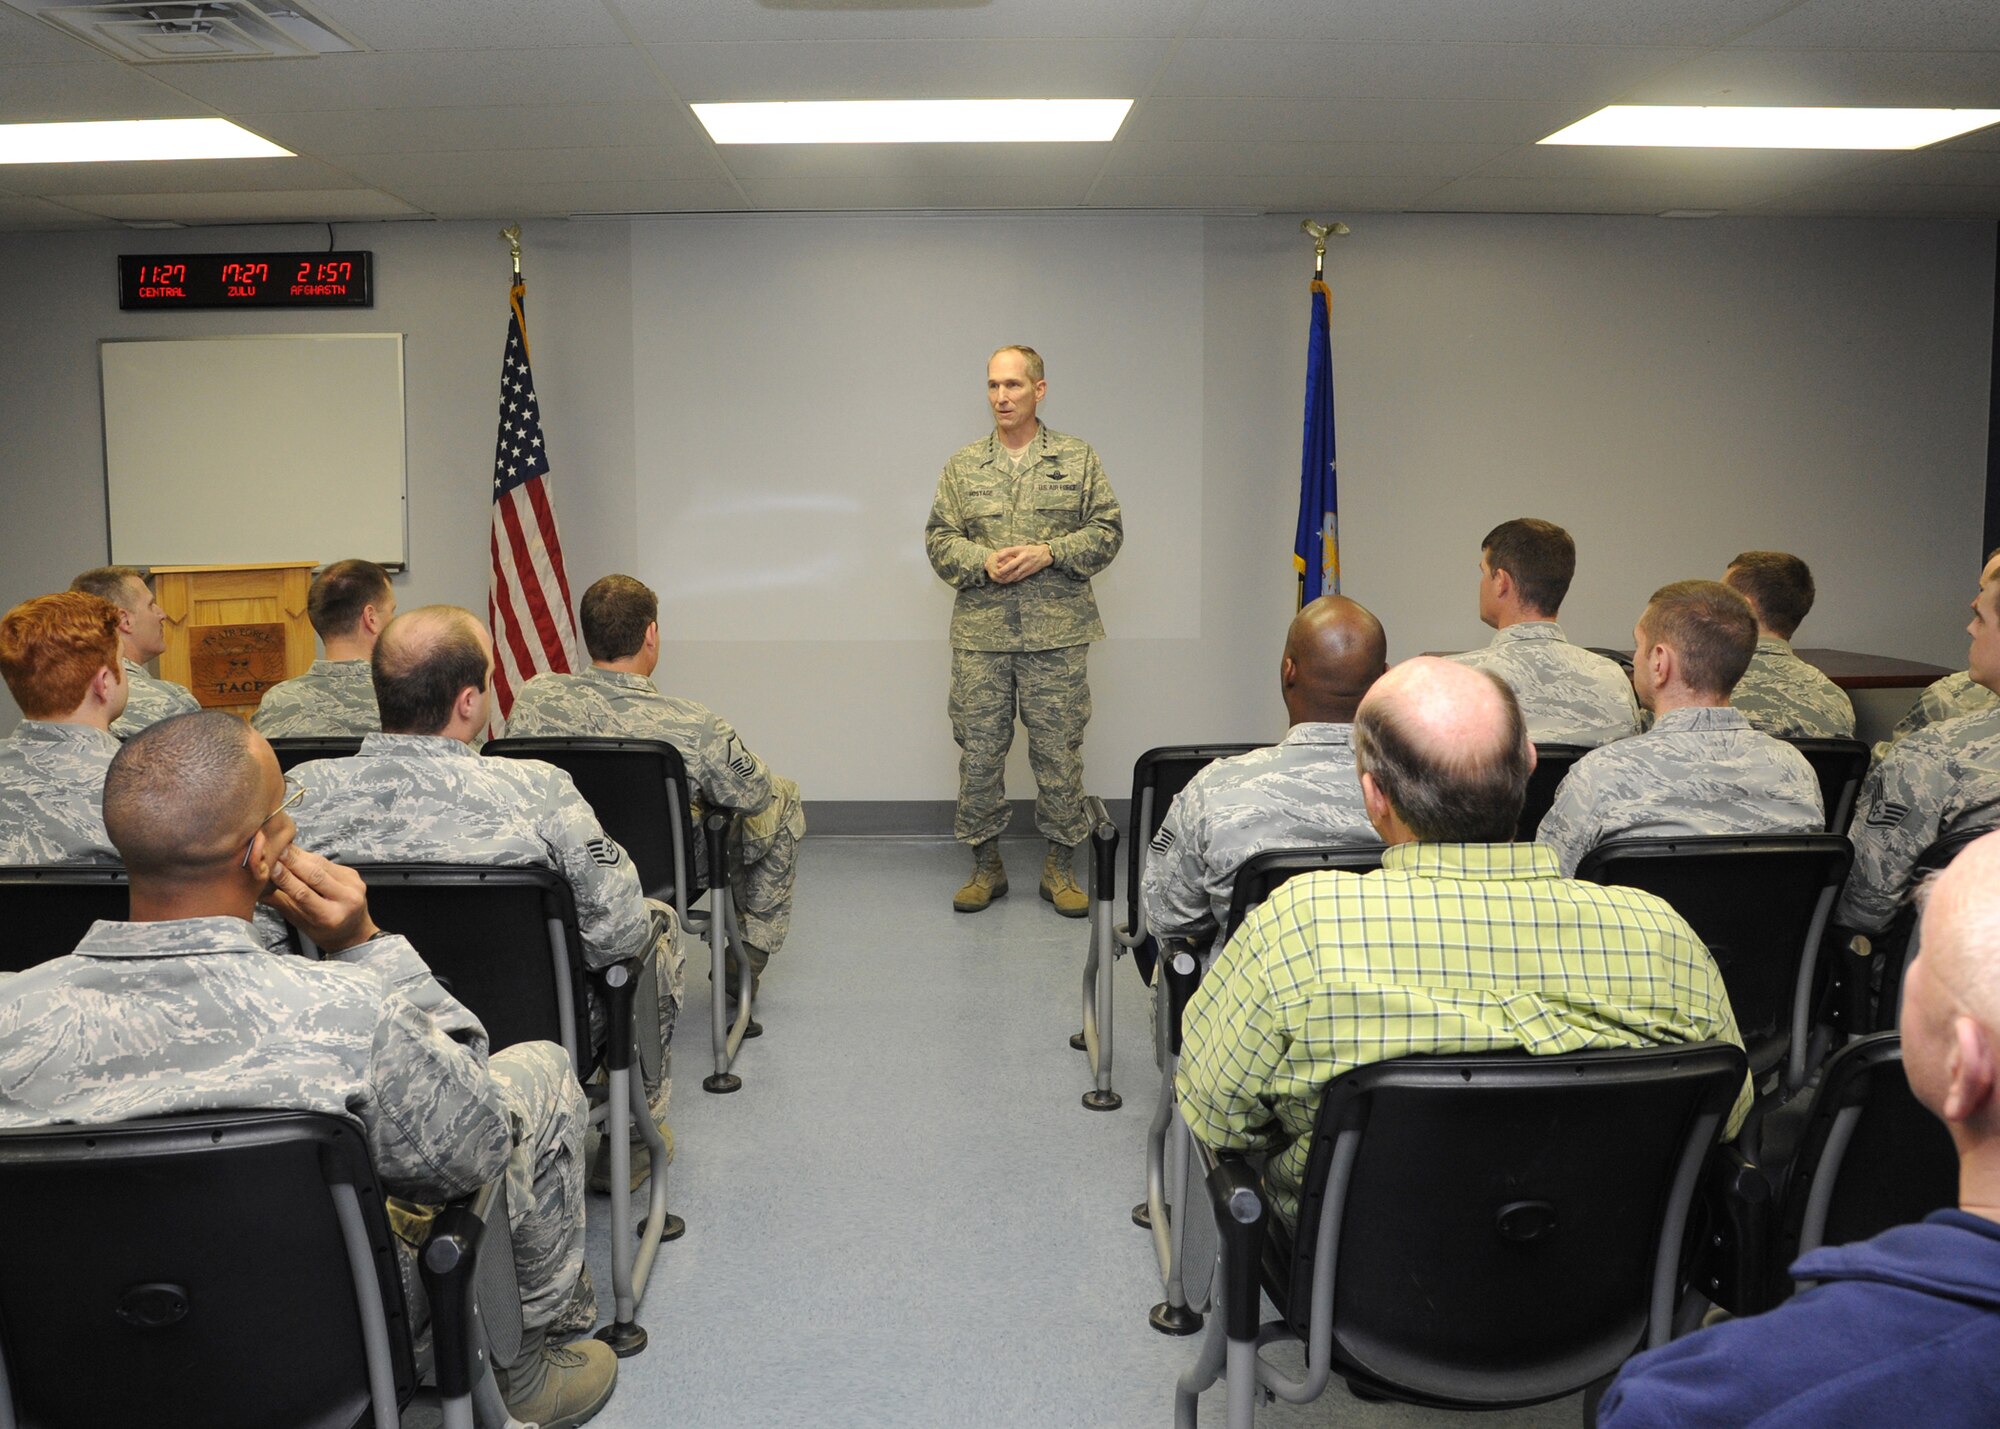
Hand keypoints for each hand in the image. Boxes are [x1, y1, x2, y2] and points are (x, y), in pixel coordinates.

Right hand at [264, 845, 380, 953]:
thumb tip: (255, 887)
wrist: (354, 930)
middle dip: (292, 860)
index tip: (270, 866)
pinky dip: (310, 856)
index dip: (286, 878)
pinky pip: (328, 862)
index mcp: (330, 917)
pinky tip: (296, 852)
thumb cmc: (323, 929)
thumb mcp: (299, 921)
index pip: (303, 893)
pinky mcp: (353, 874)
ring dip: (300, 855)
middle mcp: (346, 899)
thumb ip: (280, 901)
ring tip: (281, 846)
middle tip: (274, 849)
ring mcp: (353, 885)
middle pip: (315, 875)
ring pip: (322, 864)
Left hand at [986, 544, 1053, 583]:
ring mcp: (1026, 565)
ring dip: (1007, 577)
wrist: (1044, 555)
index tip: (996, 558)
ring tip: (1001, 579)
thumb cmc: (1030, 550)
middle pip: (1012, 564)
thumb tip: (999, 553)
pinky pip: (1020, 577)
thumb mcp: (1022, 547)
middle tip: (997, 572)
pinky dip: (1013, 579)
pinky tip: (1008, 580)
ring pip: (1015, 573)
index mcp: (1021, 549)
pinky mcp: (1029, 571)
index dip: (1002, 555)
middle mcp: (1023, 557)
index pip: (1009, 551)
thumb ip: (1012, 551)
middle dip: (1004, 569)